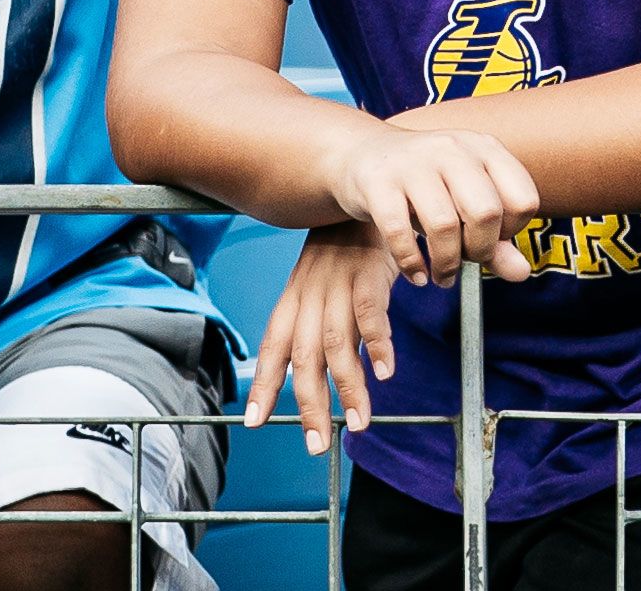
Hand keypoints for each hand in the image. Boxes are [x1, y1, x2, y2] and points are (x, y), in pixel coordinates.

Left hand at [243, 230, 406, 453]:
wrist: (366, 196)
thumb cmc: (343, 249)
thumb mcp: (317, 283)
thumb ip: (314, 325)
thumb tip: (312, 373)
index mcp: (292, 300)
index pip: (272, 348)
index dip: (263, 385)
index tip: (255, 422)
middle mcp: (309, 296)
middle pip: (304, 358)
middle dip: (309, 406)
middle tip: (316, 445)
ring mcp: (338, 286)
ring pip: (336, 345)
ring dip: (348, 388)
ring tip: (359, 423)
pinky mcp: (369, 275)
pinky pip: (370, 316)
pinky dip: (377, 345)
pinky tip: (385, 372)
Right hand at [317, 124, 539, 284]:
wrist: (364, 155)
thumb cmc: (427, 186)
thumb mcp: (465, 203)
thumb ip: (497, 238)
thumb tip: (522, 274)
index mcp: (485, 148)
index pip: (523, 200)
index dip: (512, 233)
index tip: (492, 241)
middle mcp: (453, 150)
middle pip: (486, 213)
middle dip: (480, 250)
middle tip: (466, 261)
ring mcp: (414, 163)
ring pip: (444, 225)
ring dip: (446, 263)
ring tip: (442, 275)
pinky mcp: (378, 182)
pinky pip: (399, 231)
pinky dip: (411, 263)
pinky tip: (416, 274)